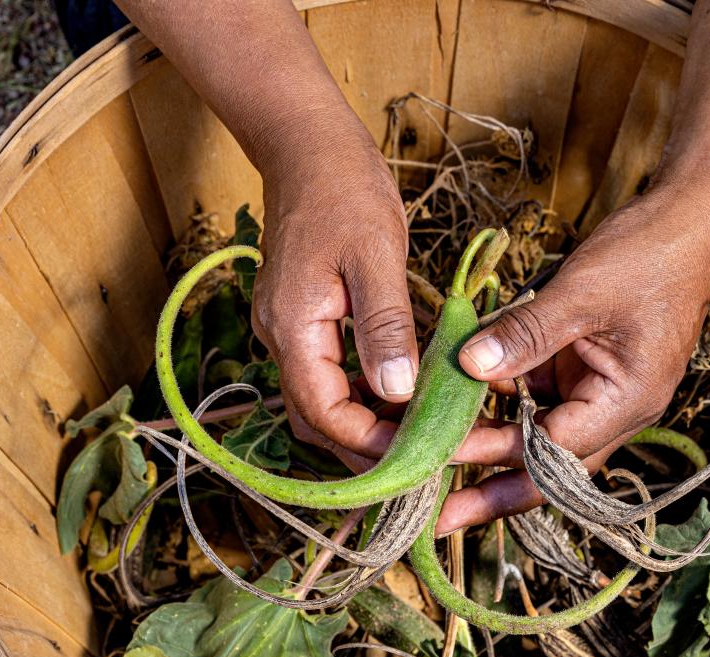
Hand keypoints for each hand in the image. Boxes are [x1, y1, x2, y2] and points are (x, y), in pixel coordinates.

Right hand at [250, 111, 416, 463]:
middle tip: (426, 456)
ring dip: (368, 424)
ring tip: (422, 432)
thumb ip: (384, 325)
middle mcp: (283, 338)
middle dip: (368, 446)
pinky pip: (331, 375)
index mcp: (293, 327)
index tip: (419, 453)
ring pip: (324, 401)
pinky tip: (405, 394)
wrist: (308, 146)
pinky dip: (366, 394)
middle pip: (318, 419)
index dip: (369, 442)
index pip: (323, 412)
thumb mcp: (374, 255)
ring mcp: (291, 331)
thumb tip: (397, 390)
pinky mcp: (307, 321)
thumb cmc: (343, 189)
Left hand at [438, 188, 709, 533]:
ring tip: (434, 461)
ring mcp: (598, 389)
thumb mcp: (582, 292)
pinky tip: (457, 399)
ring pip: (537, 434)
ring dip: (490, 444)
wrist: (688, 218)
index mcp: (628, 401)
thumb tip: (468, 367)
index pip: (555, 451)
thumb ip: (525, 333)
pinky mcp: (581, 366)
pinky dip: (498, 398)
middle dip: (493, 490)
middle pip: (548, 466)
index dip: (496, 459)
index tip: (442, 461)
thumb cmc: (651, 254)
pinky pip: (535, 395)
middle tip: (437, 516)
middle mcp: (615, 407)